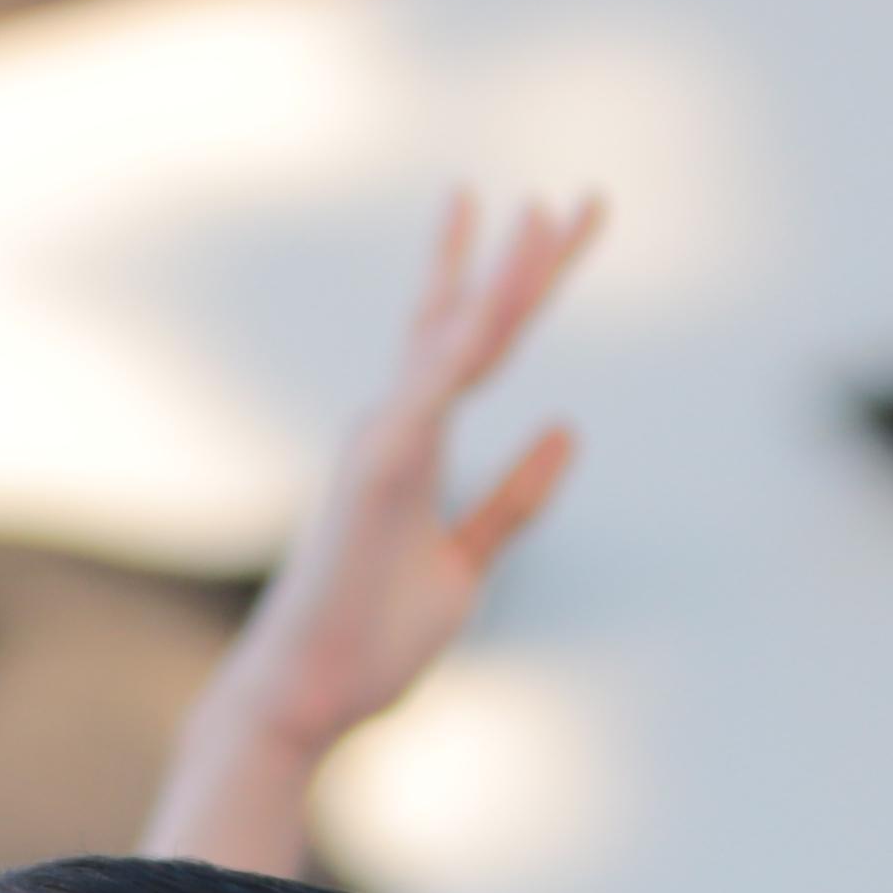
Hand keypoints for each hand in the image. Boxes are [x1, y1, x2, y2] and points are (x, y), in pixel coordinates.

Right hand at [150, 190, 602, 864]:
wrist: (306, 694)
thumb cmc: (373, 638)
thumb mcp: (468, 562)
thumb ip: (516, 499)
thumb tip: (565, 430)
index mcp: (418, 441)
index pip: (479, 340)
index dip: (521, 281)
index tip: (560, 219)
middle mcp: (397, 424)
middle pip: (473, 320)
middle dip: (530, 260)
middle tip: (586, 198)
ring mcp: (384, 442)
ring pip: (455, 342)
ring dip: (504, 281)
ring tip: (549, 215)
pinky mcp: (376, 472)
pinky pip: (430, 397)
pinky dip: (461, 348)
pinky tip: (496, 303)